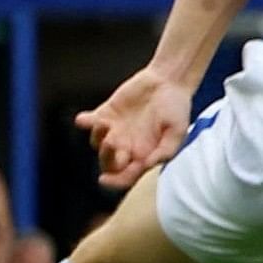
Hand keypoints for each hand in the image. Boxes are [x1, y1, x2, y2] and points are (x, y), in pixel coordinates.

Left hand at [75, 70, 199, 189]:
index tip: (104, 180)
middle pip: (107, 162)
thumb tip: (146, 165)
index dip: (114, 181)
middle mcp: (127, 146)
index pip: (125, 175)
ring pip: (96, 143)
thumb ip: (165, 150)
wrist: (169, 81)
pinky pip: (89, 122)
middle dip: (106, 157)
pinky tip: (84, 119)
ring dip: (97, 136)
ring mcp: (115, 130)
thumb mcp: (178, 131)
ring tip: (105, 123)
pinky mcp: (107, 113)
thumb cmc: (176, 108)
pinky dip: (84, 122)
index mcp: (143, 155)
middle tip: (112, 142)